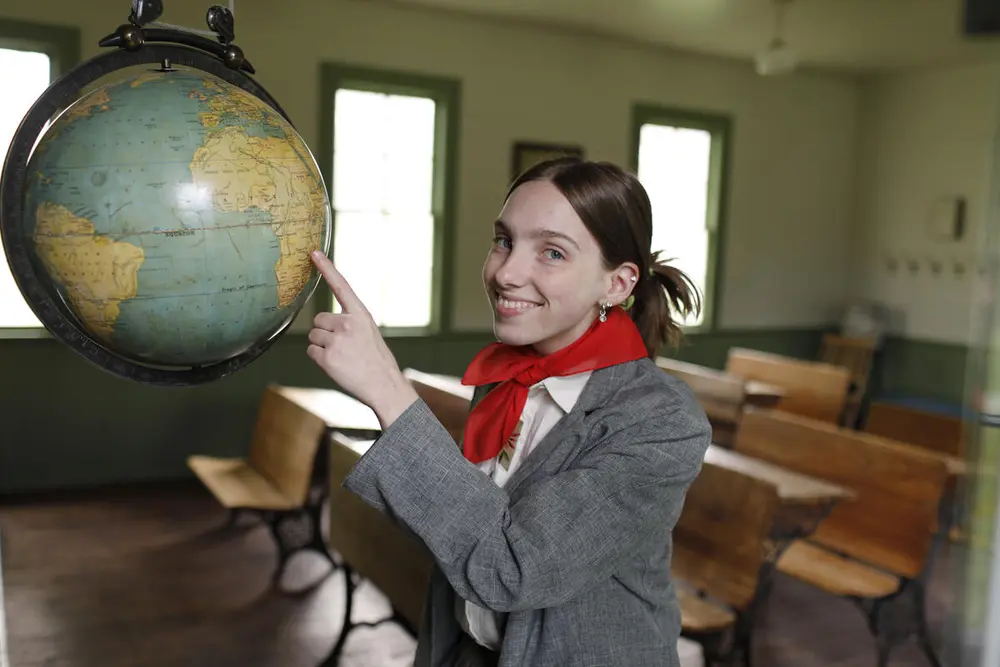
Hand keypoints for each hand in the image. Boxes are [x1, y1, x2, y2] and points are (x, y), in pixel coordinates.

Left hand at [306, 250, 418, 427]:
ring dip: (322, 347)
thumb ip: (349, 323)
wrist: (384, 385)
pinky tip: (336, 366)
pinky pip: (311, 352)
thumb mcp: (369, 333)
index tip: (313, 253)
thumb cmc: (376, 361)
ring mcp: (336, 340)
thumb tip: (324, 322)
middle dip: (325, 332)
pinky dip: (319, 359)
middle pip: (319, 319)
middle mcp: (348, 323)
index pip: (341, 286)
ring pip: (313, 336)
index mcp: (361, 314)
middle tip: (342, 347)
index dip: (327, 268)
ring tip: (342, 358)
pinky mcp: (327, 357)